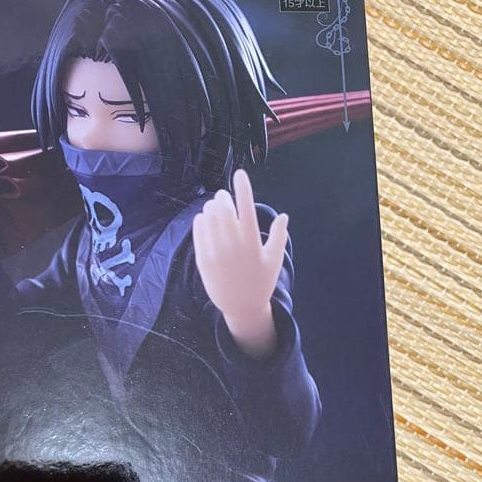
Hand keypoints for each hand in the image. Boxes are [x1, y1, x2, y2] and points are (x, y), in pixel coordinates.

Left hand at [192, 169, 288, 358]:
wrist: (241, 307)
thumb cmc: (261, 282)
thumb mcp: (274, 260)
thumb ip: (278, 236)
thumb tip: (283, 216)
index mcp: (252, 242)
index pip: (246, 207)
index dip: (243, 187)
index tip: (240, 173)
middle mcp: (232, 245)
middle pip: (223, 208)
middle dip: (223, 197)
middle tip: (224, 196)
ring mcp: (216, 252)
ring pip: (208, 216)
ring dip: (211, 206)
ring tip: (215, 208)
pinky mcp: (203, 259)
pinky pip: (198, 230)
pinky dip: (201, 219)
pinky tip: (205, 219)